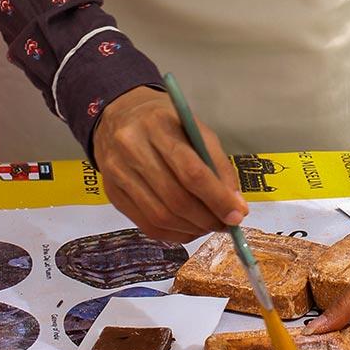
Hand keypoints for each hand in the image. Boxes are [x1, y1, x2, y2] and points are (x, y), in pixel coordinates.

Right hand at [93, 86, 247, 242]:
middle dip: (207, 218)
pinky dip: (174, 233)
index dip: (217, 199)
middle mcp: (132, 149)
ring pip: (160, 217)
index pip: (191, 172)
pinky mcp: (112, 194)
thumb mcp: (196, 130)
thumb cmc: (165, 123)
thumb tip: (236, 206)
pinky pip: (147, 225)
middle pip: (176, 199)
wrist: (118, 116)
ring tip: (209, 226)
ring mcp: (117, 173)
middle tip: (226, 224)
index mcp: (158, 127)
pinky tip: (189, 228)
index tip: (237, 215)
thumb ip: (218, 165)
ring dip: (192, 229)